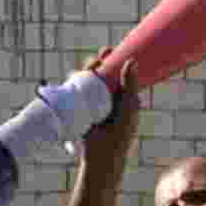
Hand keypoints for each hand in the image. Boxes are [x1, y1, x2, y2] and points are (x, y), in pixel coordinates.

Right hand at [78, 48, 139, 176]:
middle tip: (99, 58)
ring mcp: (91, 101)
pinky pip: (74, 90)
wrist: (102, 154)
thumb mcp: (129, 106)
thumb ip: (130, 84)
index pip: (116, 72)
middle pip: (100, 73)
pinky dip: (73, 80)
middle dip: (97, 62)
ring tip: (89, 67)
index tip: (108, 51)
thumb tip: (132, 60)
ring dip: (86, 69)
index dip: (112, 60)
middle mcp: (106, 96)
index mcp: (121, 95)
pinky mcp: (79, 107)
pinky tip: (74, 75)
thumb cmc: (122, 133)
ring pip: (86, 79)